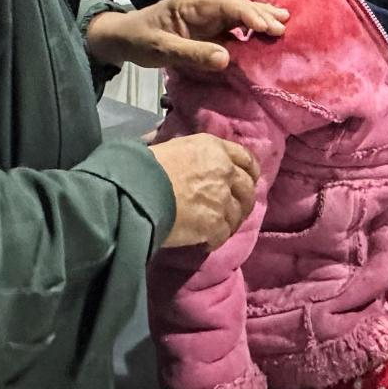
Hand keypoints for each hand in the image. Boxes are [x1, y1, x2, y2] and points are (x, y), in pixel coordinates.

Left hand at [85, 0, 288, 70]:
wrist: (123, 37)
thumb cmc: (140, 41)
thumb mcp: (161, 50)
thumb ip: (192, 53)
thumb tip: (226, 59)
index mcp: (193, 4)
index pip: (227, 5)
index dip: (248, 14)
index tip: (266, 28)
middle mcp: (204, 5)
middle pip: (238, 5)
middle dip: (261, 13)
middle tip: (283, 25)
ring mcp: (207, 15)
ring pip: (239, 12)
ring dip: (261, 16)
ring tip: (284, 20)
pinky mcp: (208, 26)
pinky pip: (234, 23)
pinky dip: (252, 25)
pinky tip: (267, 28)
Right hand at [150, 134, 261, 251]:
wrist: (138, 191)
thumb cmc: (147, 166)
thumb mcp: (175, 147)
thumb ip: (195, 154)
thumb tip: (192, 160)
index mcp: (214, 148)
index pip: (245, 158)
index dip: (250, 171)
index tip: (248, 180)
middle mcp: (224, 171)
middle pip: (247, 188)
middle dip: (244, 200)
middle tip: (234, 210)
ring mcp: (222, 199)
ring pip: (238, 215)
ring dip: (230, 222)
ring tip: (217, 229)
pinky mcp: (215, 224)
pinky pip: (223, 235)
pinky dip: (215, 239)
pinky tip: (205, 241)